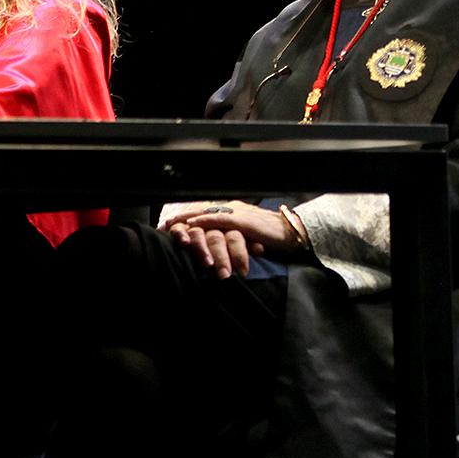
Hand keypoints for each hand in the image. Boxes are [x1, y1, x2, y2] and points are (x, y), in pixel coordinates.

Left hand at [164, 201, 297, 278]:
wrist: (294, 234)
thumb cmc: (272, 238)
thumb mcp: (247, 237)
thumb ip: (231, 239)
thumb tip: (217, 248)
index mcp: (234, 211)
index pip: (205, 213)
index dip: (186, 219)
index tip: (168, 226)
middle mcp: (233, 209)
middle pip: (202, 211)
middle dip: (181, 219)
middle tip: (164, 226)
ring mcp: (239, 213)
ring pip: (208, 214)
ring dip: (189, 221)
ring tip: (172, 227)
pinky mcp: (246, 222)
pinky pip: (222, 220)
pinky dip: (206, 221)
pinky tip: (193, 224)